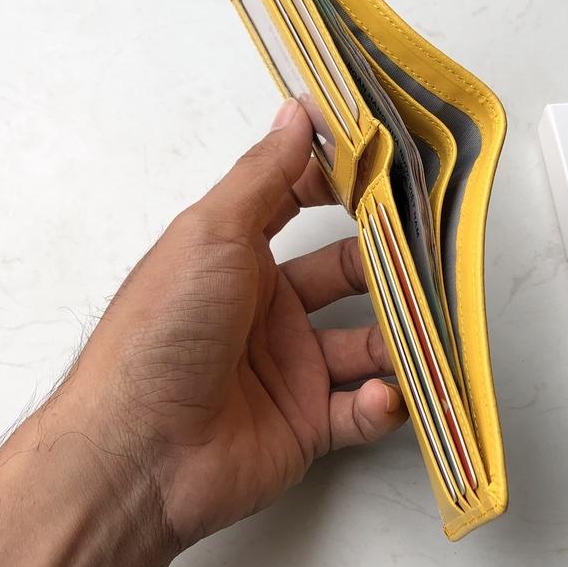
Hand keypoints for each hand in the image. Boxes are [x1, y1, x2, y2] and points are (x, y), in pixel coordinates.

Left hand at [61, 98, 406, 549]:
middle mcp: (267, 310)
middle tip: (429, 257)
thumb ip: (264, 175)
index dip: (340, 188)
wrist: (138, 453)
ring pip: (365, 344)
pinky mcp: (306, 425)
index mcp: (238, 259)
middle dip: (387, 268)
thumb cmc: (163, 331)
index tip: (388, 170)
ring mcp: (289, 368)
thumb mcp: (212, 233)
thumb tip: (297, 112)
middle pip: (346, 277)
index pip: (298, 207)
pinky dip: (381, 404)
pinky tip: (383, 394)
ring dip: (399, 339)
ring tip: (425, 333)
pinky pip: (360, 411)